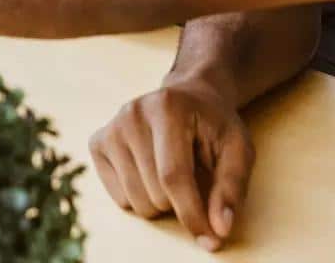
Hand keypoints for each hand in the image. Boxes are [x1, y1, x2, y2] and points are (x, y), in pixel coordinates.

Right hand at [88, 77, 253, 252]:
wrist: (189, 96)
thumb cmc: (213, 124)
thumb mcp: (237, 148)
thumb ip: (231, 187)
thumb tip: (219, 229)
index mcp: (168, 107)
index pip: (174, 176)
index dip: (192, 213)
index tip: (209, 237)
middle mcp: (133, 113)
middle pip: (155, 193)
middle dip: (180, 203)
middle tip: (193, 177)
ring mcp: (112, 127)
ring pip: (136, 201)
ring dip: (161, 202)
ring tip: (173, 173)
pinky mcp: (98, 142)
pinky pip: (119, 198)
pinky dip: (140, 197)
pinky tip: (151, 172)